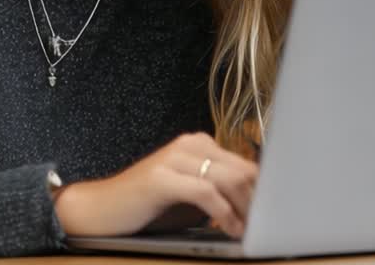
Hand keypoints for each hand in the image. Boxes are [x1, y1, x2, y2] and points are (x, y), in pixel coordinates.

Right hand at [53, 132, 258, 237]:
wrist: (101, 209)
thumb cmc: (146, 206)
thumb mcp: (189, 196)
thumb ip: (219, 192)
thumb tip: (257, 205)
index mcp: (198, 144)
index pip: (245, 163)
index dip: (264, 190)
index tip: (274, 213)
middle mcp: (189, 145)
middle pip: (243, 169)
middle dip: (259, 201)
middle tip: (266, 226)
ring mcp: (174, 158)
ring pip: (229, 178)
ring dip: (245, 208)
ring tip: (249, 230)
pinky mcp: (162, 177)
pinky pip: (206, 192)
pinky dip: (224, 213)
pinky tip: (228, 228)